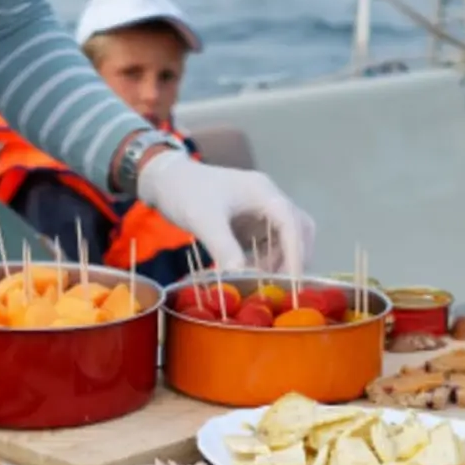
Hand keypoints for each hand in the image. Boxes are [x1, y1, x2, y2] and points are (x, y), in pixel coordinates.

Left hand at [137, 153, 315, 273]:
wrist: (166, 180)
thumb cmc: (185, 192)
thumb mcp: (203, 220)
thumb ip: (223, 247)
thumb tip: (242, 276)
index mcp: (263, 192)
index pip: (291, 223)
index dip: (296, 253)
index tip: (293, 281)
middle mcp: (268, 198)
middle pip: (298, 228)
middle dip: (295, 256)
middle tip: (285, 285)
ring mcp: (260, 209)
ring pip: (286, 237)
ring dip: (280, 259)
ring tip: (262, 281)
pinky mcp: (250, 220)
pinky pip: (269, 241)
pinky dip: (267, 258)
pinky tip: (253, 272)